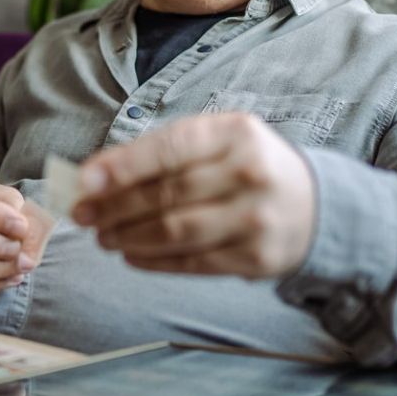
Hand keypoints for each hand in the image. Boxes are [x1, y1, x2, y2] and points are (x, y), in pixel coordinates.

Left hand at [70, 113, 316, 278]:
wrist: (314, 206)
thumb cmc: (246, 166)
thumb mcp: (217, 141)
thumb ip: (161, 152)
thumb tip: (95, 176)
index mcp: (236, 132)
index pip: (170, 149)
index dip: (122, 166)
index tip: (85, 181)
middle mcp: (249, 173)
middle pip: (168, 194)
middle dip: (115, 206)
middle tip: (82, 215)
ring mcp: (256, 218)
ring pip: (176, 232)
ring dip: (129, 237)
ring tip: (103, 237)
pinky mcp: (256, 258)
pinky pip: (193, 262)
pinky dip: (154, 260)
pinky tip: (131, 254)